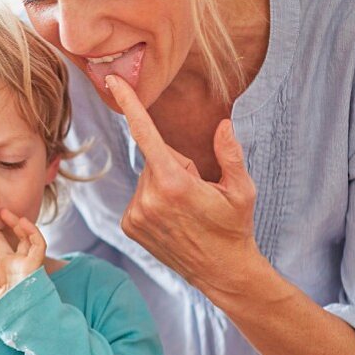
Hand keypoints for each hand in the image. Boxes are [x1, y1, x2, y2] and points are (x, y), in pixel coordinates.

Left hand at [0, 207, 46, 318]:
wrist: (36, 326)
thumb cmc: (15, 321)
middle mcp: (11, 268)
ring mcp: (24, 265)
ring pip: (21, 239)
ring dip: (14, 224)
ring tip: (3, 211)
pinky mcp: (37, 265)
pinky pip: (37, 244)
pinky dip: (32, 231)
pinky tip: (22, 221)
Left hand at [106, 74, 260, 298]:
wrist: (222, 272)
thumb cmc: (235, 228)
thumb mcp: (242, 189)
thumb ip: (230, 154)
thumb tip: (222, 124)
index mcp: (175, 182)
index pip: (146, 133)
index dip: (130, 104)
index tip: (113, 81)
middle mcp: (149, 197)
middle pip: (156, 159)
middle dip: (176, 166)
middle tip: (198, 193)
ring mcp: (135, 214)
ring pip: (147, 178)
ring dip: (164, 184)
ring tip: (186, 211)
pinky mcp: (129, 226)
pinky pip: (139, 197)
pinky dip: (153, 200)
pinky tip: (172, 219)